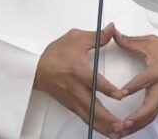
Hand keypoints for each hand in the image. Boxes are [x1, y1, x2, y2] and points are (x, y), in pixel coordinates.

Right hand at [34, 24, 124, 138]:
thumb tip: (113, 29)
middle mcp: (75, 88)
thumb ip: (97, 36)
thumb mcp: (75, 38)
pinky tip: (106, 131)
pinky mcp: (70, 105)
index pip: (94, 82)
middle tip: (121, 125)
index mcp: (78, 70)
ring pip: (89, 116)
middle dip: (107, 117)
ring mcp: (72, 99)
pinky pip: (85, 117)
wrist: (35, 67)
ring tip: (117, 134)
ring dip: (103, 126)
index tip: (121, 95)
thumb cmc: (56, 52)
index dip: (108, 89)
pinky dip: (96, 125)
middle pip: (92, 106)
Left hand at [113, 30, 157, 135]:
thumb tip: (114, 35)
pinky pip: (150, 117)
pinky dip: (139, 126)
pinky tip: (127, 131)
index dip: (132, 87)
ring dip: (135, 127)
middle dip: (136, 118)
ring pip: (149, 117)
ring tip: (119, 133)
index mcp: (157, 72)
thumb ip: (131, 42)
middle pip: (150, 108)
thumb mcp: (152, 43)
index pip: (144, 81)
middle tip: (122, 124)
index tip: (120, 93)